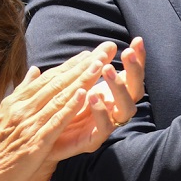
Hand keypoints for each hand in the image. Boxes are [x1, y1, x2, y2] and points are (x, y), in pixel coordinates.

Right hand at [0, 44, 114, 180]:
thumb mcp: (8, 114)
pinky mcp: (35, 142)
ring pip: (59, 98)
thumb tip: (35, 71)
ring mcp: (28, 124)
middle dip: (83, 66)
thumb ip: (24, 92)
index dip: (70, 64)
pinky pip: (55, 121)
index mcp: (18, 102)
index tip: (90, 52)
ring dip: (81, 80)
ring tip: (99, 65)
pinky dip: (70, 108)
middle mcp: (22, 108)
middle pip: (57, 83)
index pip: (48, 78)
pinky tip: (84, 96)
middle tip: (104, 50)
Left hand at [53, 39, 146, 167]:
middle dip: (134, 71)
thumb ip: (91, 66)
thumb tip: (107, 45)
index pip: (132, 75)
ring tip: (107, 69)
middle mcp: (115, 108)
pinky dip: (101, 112)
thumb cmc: (62, 109)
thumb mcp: (76, 81)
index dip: (138, 59)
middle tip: (126, 53)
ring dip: (119, 89)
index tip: (137, 40)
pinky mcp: (94, 139)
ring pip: (127, 109)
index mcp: (113, 94)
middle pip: (136, 90)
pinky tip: (92, 96)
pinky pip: (105, 127)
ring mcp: (108, 124)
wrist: (42, 138)